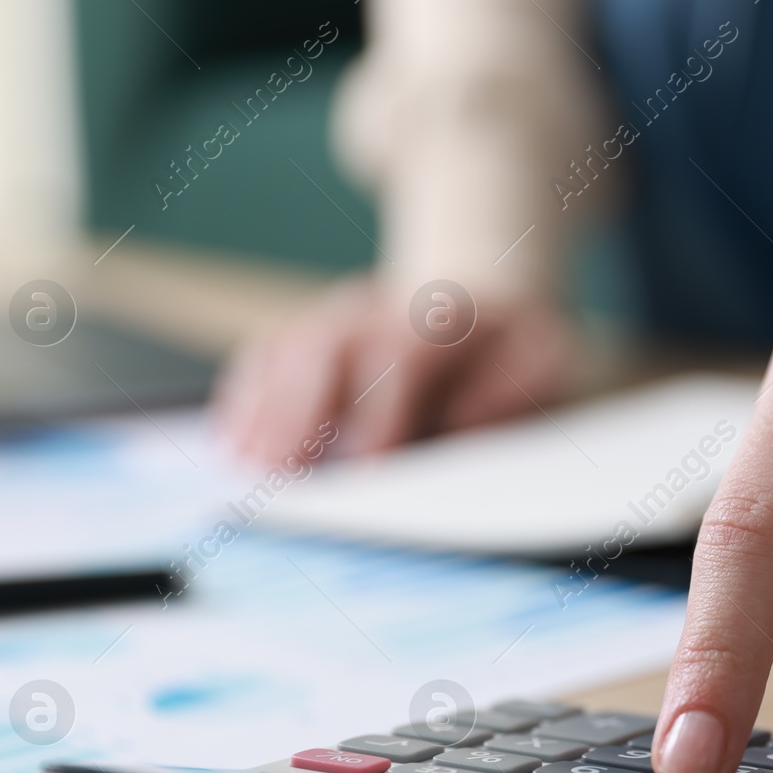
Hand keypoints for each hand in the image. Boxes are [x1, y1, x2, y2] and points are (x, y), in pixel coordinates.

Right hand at [215, 276, 575, 461]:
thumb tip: (463, 420)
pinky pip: (263, 359)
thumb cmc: (510, 350)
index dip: (380, 411)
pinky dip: (243, 400)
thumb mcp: (543, 359)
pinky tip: (229, 444)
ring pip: (286, 351)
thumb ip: (512, 388)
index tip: (367, 469)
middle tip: (280, 474)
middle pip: (327, 348)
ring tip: (243, 466)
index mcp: (442, 315)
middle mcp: (377, 307)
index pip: (402, 355)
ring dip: (262, 411)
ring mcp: (334, 319)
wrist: (480, 299)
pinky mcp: (306, 336)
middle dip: (301, 413)